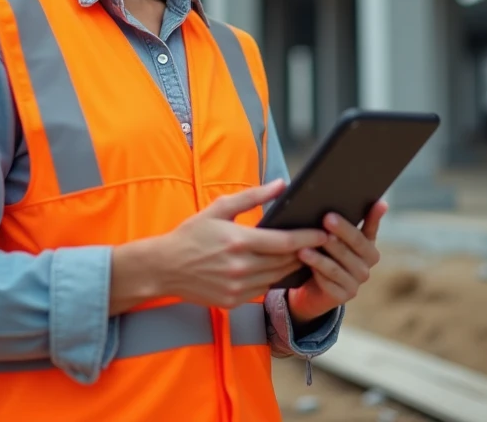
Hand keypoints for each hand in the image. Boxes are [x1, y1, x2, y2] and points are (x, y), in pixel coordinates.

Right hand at [157, 180, 329, 308]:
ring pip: (276, 277)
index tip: (323, 233)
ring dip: (290, 266)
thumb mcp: (218, 209)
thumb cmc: (191, 234)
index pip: (285, 242)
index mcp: (239, 241)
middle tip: (318, 242)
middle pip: (285, 261)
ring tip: (302, 254)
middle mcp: (241, 268)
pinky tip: (275, 267)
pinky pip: (262, 288)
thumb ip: (253, 197)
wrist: (164, 268)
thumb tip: (281, 184)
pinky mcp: (234, 301)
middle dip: (304, 252)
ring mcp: (237, 288)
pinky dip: (271, 278)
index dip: (308, 238)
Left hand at [288, 200, 386, 323]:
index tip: (376, 203)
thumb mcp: (334, 238)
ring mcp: (357, 282)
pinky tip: (305, 264)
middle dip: (341, 231)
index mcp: (369, 247)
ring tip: (305, 246)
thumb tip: (353, 198)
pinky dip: (317, 272)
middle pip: (355, 244)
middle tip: (327, 218)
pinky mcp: (343, 296)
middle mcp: (367, 265)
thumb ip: (344, 223)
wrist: (312, 289)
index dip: (373, 216)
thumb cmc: (324, 255)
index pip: (370, 229)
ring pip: (339, 265)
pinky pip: (329, 282)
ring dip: (321, 255)